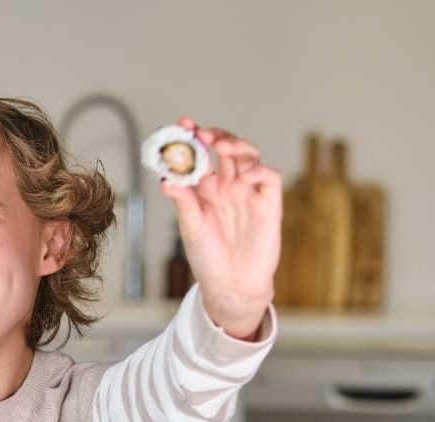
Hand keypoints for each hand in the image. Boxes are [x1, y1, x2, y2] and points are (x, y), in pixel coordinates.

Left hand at [160, 118, 281, 339]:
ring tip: (222, 146)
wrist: (231, 286)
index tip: (182, 124)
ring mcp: (249, 192)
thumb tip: (165, 180)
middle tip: (202, 134)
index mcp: (206, 189)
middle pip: (225, 149)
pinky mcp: (269, 203)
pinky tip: (245, 174)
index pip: (201, 156)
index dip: (193, 138)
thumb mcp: (190, 228)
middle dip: (215, 136)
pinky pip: (269, 178)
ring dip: (236, 146)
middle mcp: (228, 186)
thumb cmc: (208, 258)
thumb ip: (183, 202)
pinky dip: (259, 170)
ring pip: (248, 157)